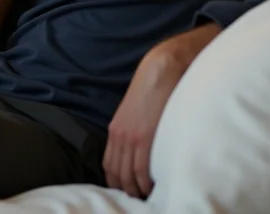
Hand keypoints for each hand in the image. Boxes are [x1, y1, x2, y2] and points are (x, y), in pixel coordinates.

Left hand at [103, 24, 218, 198]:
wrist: (161, 70)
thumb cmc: (153, 89)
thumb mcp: (135, 111)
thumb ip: (133, 129)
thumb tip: (141, 146)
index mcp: (115, 130)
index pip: (109, 165)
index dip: (117, 182)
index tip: (128, 190)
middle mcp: (119, 136)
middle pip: (116, 175)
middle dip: (126, 190)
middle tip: (138, 199)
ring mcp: (130, 138)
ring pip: (128, 176)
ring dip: (136, 190)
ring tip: (147, 197)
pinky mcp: (144, 138)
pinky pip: (140, 170)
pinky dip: (145, 183)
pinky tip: (152, 188)